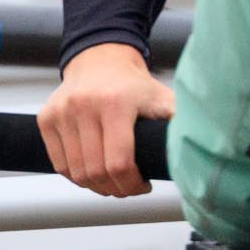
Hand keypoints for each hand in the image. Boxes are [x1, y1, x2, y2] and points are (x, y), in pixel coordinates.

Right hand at [38, 42, 173, 196]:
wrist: (101, 60)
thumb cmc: (134, 85)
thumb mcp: (163, 98)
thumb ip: (180, 122)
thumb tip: (204, 148)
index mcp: (116, 103)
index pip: (119, 162)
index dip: (131, 184)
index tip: (143, 186)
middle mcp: (84, 106)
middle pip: (96, 171)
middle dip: (115, 189)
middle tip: (129, 188)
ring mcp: (61, 113)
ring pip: (76, 172)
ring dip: (95, 186)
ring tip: (113, 183)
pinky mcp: (46, 119)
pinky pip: (59, 163)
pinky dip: (76, 176)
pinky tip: (94, 173)